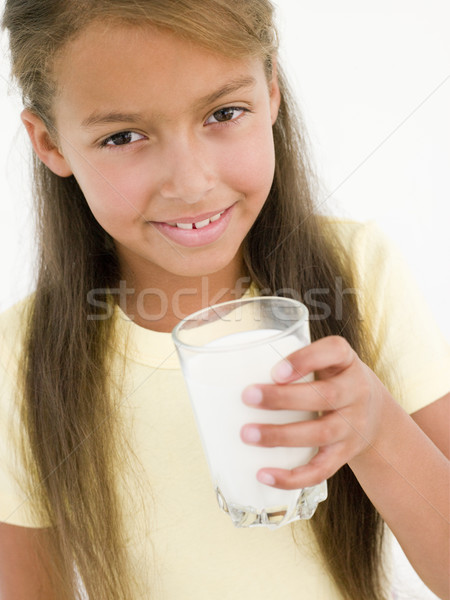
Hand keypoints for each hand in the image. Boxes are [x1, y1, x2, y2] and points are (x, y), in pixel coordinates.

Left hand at [240, 335, 389, 489]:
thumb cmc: (333, 380)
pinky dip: (292, 477)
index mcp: (346, 361)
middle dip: (283, 398)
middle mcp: (355, 392)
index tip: (276, 370)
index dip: (306, 360)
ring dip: (280, 435)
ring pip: (319, 434)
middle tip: (247, 396)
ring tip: (247, 434)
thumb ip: (295, 359)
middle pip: (324, 396)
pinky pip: (321, 470)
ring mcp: (352, 426)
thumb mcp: (327, 361)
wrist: (375, 415)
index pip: (335, 351)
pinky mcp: (344, 454)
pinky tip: (264, 474)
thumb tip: (234, 366)